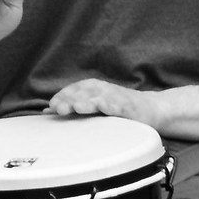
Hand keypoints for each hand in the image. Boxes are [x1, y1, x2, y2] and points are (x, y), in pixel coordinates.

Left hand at [47, 79, 164, 127]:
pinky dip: (111, 105)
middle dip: (71, 99)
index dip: (63, 96)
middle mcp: (104, 90)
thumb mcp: (94, 106)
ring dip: (87, 101)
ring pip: (100, 97)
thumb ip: (72, 106)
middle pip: (84, 92)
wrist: (151, 109)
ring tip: (76, 107)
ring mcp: (117, 98)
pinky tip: (103, 107)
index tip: (52, 106)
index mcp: (94, 88)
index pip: (75, 88)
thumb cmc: (120, 109)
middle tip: (59, 108)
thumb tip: (47, 110)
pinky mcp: (130, 107)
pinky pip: (119, 105)